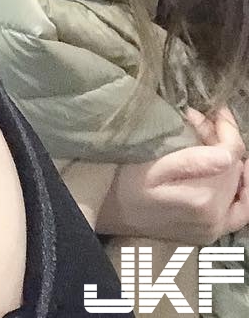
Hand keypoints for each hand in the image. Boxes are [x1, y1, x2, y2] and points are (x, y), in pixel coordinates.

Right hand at [97, 108, 248, 244]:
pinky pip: (238, 212)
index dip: (228, 130)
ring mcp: (214, 230)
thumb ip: (190, 162)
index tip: (218, 110)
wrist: (108, 214)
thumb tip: (229, 154)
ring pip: (241, 191)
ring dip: (231, 163)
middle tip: (203, 120)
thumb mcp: (150, 167)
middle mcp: (215, 220)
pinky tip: (227, 171)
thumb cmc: (123, 185)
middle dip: (225, 142)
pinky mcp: (210, 234)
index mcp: (202, 200)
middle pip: (236, 172)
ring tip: (215, 141)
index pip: (231, 158)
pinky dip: (238, 189)